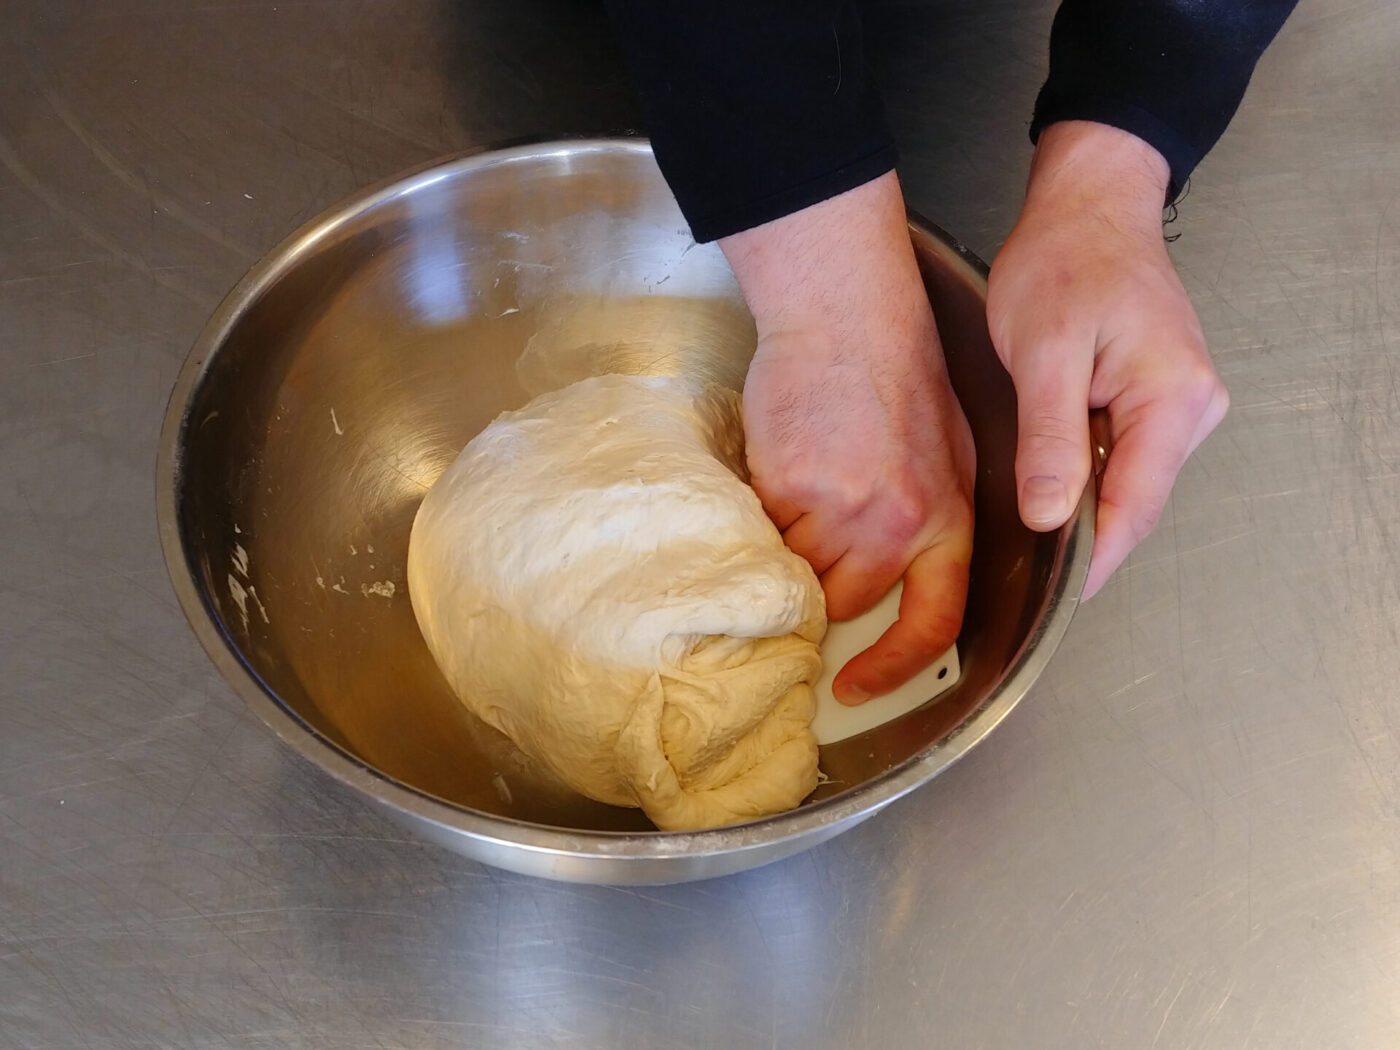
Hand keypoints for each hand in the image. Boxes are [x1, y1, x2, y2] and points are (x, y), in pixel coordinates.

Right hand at [719, 171, 975, 702]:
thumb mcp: (942, 454)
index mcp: (946, 519)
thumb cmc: (895, 375)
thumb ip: (922, 521)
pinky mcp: (791, 488)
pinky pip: (761, 532)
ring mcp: (844, 509)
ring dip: (782, 544)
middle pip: (843, 603)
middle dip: (816, 582)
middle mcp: (900, 524)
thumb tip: (885, 581)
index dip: (894, 667)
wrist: (849, 314)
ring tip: (792, 488)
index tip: (855, 686)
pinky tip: (774, 468)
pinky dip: (757, 513)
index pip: (934, 622)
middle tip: (802, 539)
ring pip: (794, 571)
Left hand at [987, 121, 1228, 596]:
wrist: (1088, 207)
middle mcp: (1193, 408)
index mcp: (1174, 400)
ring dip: (1083, 503)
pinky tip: (1047, 472)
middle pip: (1136, 503)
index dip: (1093, 560)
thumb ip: (1050, 438)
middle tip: (1021, 564)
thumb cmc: (1064, 261)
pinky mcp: (1159, 399)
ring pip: (1128, 482)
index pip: (1136, 510)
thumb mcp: (1042, 352)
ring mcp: (1182, 405)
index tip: (1051, 597)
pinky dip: (1087, 473)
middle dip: (1083, 537)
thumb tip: (1053, 516)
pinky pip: (1124, 456)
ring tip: (1024, 514)